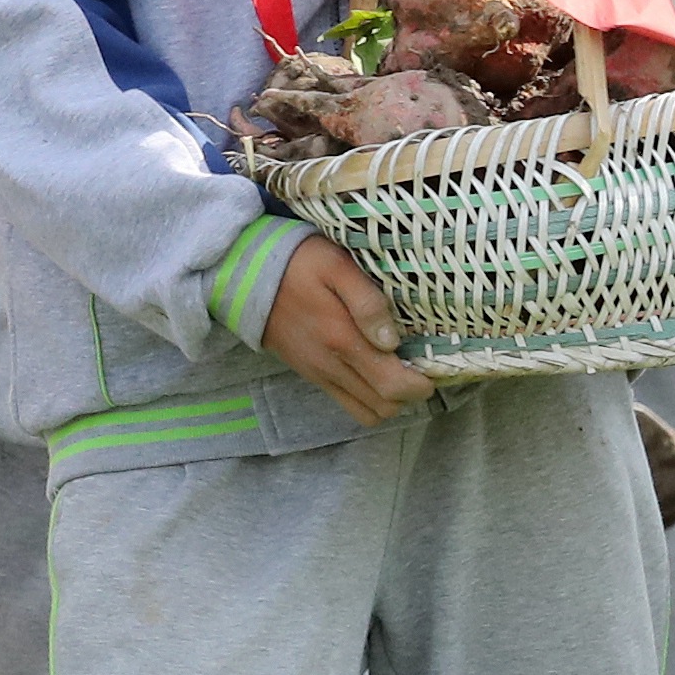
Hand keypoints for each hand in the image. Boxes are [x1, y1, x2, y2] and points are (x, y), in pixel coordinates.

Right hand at [259, 236, 434, 426]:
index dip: (421, 386)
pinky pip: (346, 403)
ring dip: (389, 399)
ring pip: (366, 411)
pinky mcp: (310, 373)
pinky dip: (367, 397)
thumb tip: (392, 340)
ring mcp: (319, 374)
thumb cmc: (298, 263)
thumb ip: (366, 302)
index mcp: (342, 341)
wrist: (243, 276)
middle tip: (419, 366)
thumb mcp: (336, 266)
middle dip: (409, 395)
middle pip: (384, 407)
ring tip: (398, 370)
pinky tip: (373, 370)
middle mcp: (331, 367)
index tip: (432, 366)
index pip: (393, 387)